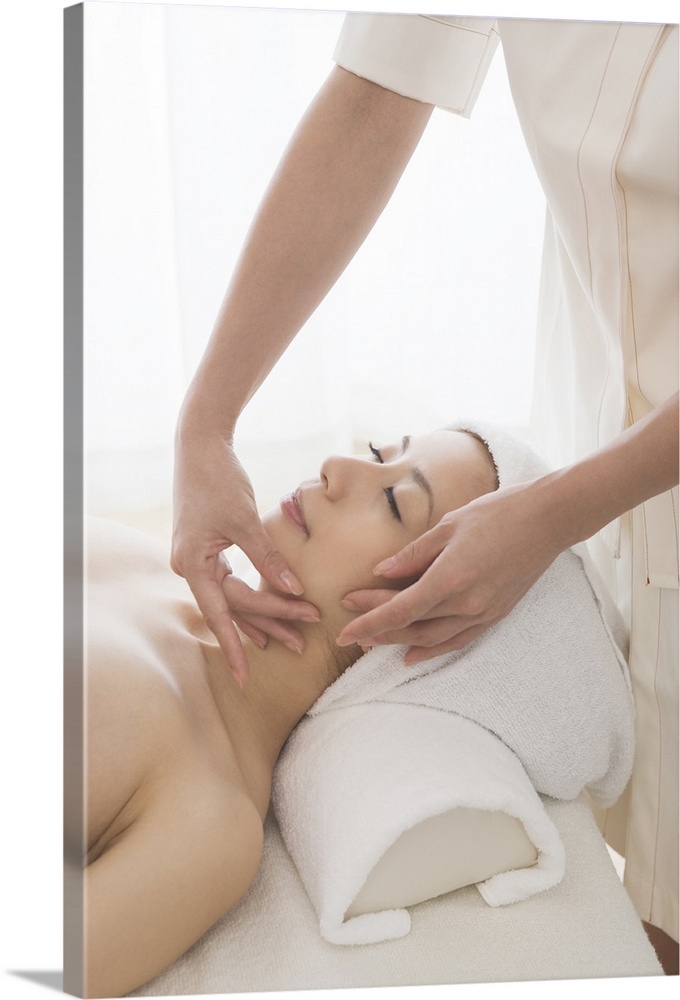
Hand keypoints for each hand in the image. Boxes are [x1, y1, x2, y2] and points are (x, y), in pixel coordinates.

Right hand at [172, 427, 318, 684]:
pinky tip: (271, 615)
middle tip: (301, 645)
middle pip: (231, 607)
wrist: (200, 446)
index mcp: (191, 563)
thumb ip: (267, 556)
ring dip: (264, 615)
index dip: (233, 646)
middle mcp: (190, 567)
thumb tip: (293, 588)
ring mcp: (198, 559)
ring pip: (234, 597)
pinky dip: (255, 596)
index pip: (218, 614)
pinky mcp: (208, 550)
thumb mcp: (244, 518)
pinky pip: (232, 583)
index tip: (244, 677)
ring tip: (293, 639)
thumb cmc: (218, 478)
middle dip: (266, 626)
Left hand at [337, 480, 564, 663]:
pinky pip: (458, 640)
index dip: (369, 622)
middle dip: (377, 627)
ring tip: (373, 641)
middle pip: (411, 624)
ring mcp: (483, 613)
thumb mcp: (448, 526)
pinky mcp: (495, 615)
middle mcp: (466, 603)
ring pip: (432, 638)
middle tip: (350, 625)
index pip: (399, 610)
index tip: (344, 630)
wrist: (547, 520)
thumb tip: (381, 571)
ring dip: (400, 641)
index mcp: (450, 578)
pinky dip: (432, 650)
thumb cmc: (497, 513)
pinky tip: (412, 655)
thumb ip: (413, 554)